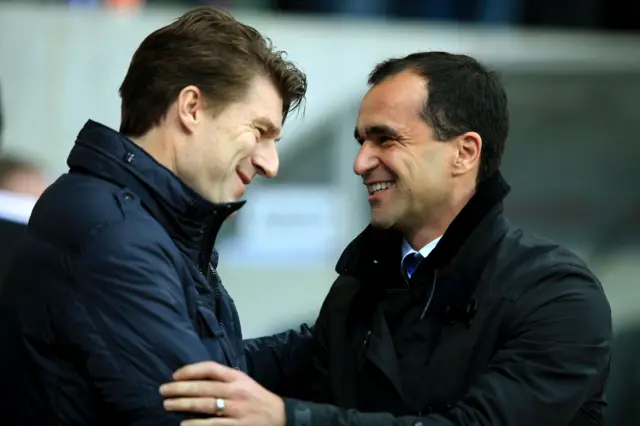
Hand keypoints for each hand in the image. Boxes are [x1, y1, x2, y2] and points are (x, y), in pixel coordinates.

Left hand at [160, 361, 285, 425]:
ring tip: (168, 405)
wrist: (279, 417)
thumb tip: (195, 378)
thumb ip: (224, 379)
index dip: (191, 370)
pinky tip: (184, 424)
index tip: (175, 375)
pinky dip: (196, 424)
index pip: (211, 369)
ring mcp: (236, 410)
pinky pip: (212, 425)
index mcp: (238, 378)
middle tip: (163, 390)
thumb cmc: (256, 398)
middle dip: (180, 389)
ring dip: (183, 405)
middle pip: (203, 388)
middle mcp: (236, 392)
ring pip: (205, 406)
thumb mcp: (244, 382)